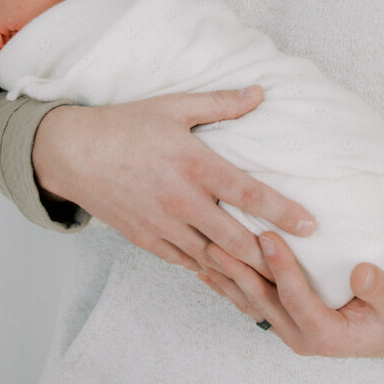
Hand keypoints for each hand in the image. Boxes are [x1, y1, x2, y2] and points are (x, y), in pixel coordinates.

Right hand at [32, 91, 314, 275]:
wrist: (72, 153)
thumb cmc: (126, 125)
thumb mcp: (174, 106)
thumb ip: (220, 103)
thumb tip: (260, 93)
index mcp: (193, 165)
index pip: (247, 194)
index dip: (282, 212)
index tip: (311, 226)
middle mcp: (181, 201)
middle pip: (235, 240)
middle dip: (270, 259)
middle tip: (301, 270)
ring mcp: (163, 226)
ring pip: (212, 260)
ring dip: (244, 276)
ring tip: (276, 290)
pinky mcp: (147, 241)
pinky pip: (186, 263)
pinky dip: (211, 275)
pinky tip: (232, 284)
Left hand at [198, 232, 383, 357]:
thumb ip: (380, 289)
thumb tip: (362, 273)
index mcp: (327, 335)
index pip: (296, 298)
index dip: (281, 268)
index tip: (267, 237)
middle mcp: (301, 338)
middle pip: (263, 300)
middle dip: (239, 270)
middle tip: (218, 240)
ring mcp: (288, 332)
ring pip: (250, 302)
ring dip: (227, 277)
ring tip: (203, 249)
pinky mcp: (282, 322)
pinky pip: (250, 303)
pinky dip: (229, 285)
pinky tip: (208, 268)